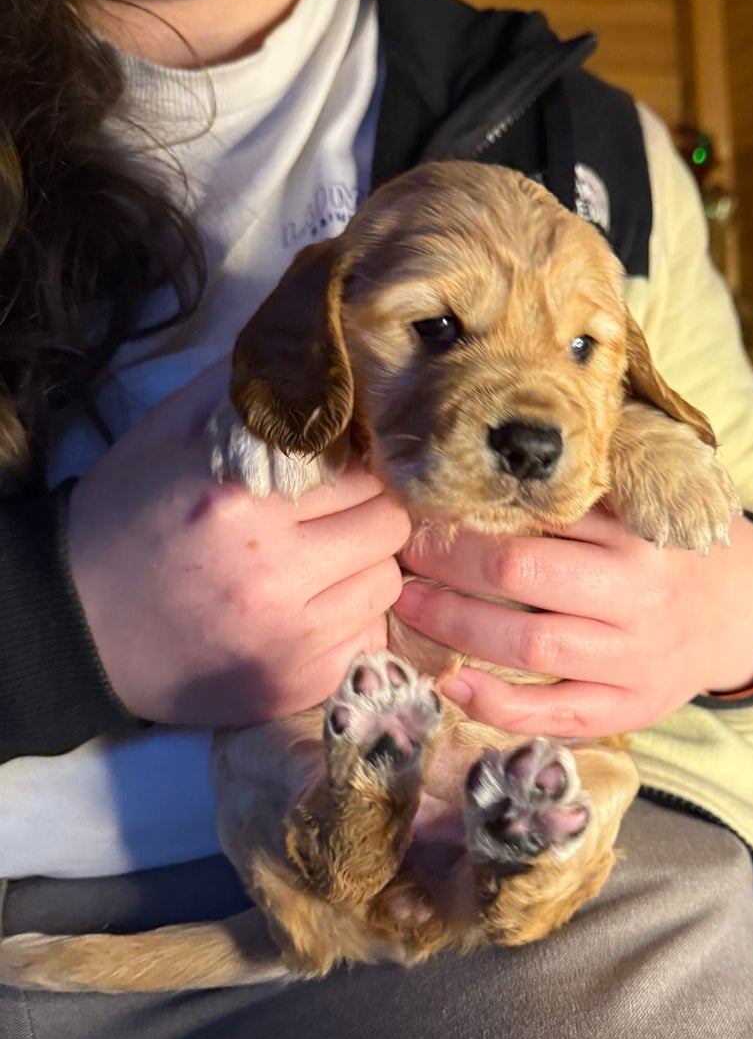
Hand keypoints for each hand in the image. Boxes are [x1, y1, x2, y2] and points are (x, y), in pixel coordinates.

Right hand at [67, 359, 412, 726]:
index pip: (362, 467)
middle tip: (337, 513)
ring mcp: (289, 640)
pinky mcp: (297, 685)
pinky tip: (309, 608)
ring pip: (388, 583)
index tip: (346, 466)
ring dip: (365, 566)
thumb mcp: (168, 436)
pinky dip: (350, 619)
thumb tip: (317, 352)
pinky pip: (369, 637)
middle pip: (389, 525)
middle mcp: (272, 573)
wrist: (77, 628)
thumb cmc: (126, 521)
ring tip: (322, 561)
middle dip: (371, 511)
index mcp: (241, 501)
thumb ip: (244, 390)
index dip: (360, 462)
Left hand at [394, 508, 752, 736]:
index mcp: (639, 533)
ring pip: (529, 647)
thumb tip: (497, 456)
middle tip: (402, 552)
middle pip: (521, 578)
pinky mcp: (629, 708)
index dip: (471, 513)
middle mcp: (636, 597)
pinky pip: (555, 714)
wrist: (746, 612)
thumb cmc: (678, 546)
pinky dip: (497, 706)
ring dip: (455, 628)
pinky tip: (450, 684)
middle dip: (447, 564)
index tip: (424, 504)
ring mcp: (632, 660)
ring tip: (408, 605)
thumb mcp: (652, 498)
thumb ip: (592, 482)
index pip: (539, 516)